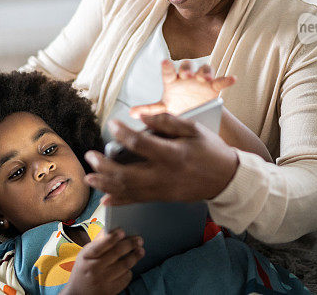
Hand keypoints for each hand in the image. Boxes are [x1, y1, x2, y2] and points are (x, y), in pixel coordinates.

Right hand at [61, 229, 143, 294]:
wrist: (79, 294)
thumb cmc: (84, 270)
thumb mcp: (85, 255)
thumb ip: (98, 242)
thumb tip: (111, 229)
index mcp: (86, 257)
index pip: (101, 245)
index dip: (112, 237)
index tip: (122, 231)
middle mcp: (94, 269)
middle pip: (116, 253)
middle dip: (130, 244)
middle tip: (139, 240)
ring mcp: (103, 280)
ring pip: (125, 265)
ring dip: (135, 256)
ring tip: (141, 250)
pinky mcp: (111, 290)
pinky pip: (126, 277)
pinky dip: (129, 270)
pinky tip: (129, 266)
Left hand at [84, 113, 238, 205]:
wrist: (226, 179)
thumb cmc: (211, 150)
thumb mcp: (193, 129)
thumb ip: (166, 121)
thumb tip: (142, 115)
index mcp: (172, 154)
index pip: (140, 144)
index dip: (122, 133)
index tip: (112, 124)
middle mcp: (164, 175)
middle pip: (126, 174)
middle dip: (104, 165)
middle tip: (90, 155)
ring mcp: (162, 190)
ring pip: (127, 190)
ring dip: (105, 183)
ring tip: (89, 176)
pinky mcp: (163, 198)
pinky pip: (137, 200)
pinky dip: (119, 200)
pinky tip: (105, 198)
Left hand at [130, 60, 234, 117]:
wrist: (196, 112)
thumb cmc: (177, 107)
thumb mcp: (165, 109)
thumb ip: (150, 110)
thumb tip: (132, 113)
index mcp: (173, 81)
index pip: (169, 72)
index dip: (167, 67)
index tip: (164, 62)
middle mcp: (187, 77)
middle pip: (187, 66)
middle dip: (187, 69)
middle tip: (185, 75)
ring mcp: (201, 80)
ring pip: (204, 70)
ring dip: (205, 72)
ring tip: (206, 77)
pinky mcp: (214, 86)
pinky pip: (221, 80)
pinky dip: (227, 79)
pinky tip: (232, 79)